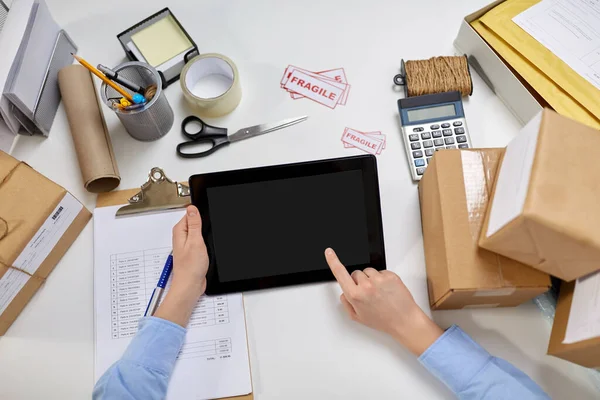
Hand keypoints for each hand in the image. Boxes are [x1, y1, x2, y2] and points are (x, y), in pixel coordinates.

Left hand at [171, 205, 209, 295]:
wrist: (190, 285)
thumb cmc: (190, 267)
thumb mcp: (195, 241)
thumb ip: (194, 224)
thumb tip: (192, 208)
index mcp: (180, 231)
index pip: (189, 213)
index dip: (200, 214)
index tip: (206, 221)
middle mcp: (181, 236)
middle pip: (194, 221)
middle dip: (203, 224)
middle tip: (207, 232)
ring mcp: (186, 243)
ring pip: (197, 231)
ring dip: (204, 233)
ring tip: (207, 240)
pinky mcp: (192, 250)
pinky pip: (199, 240)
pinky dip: (204, 241)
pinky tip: (207, 246)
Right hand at [325, 248, 442, 355]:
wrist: (404, 320)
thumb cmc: (383, 320)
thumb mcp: (358, 317)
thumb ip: (347, 303)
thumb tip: (344, 292)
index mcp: (355, 295)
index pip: (340, 273)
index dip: (333, 261)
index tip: (329, 252)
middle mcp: (366, 285)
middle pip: (355, 273)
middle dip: (359, 281)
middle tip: (368, 294)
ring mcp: (379, 279)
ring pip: (368, 271)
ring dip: (371, 279)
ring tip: (379, 293)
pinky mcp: (390, 275)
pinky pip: (381, 272)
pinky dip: (382, 279)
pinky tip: (386, 290)